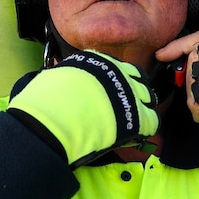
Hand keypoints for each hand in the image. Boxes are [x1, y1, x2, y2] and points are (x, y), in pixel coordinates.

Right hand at [8, 50, 158, 166]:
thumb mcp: (54, 76)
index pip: (119, 68)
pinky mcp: (139, 116)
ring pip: (149, 99)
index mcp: (98, 61)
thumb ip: (65, 73)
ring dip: (141, 110)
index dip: (117, 83)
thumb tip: (60, 70)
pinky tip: (130, 136)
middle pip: (139, 80)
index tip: (111, 95)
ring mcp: (131, 93)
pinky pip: (152, 122)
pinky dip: (143, 130)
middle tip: (124, 109)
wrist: (53, 122)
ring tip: (129, 124)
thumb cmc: (46, 102)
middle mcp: (119, 72)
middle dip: (133, 93)